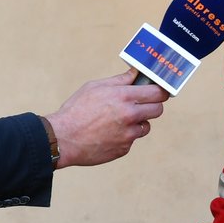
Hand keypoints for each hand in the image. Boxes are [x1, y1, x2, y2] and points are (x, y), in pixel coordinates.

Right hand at [45, 70, 168, 167]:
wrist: (63, 138)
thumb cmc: (76, 110)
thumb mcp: (95, 87)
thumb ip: (119, 81)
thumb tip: (135, 74)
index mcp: (123, 96)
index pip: (157, 93)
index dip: (160, 91)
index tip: (158, 92)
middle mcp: (129, 115)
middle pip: (158, 110)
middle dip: (153, 106)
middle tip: (143, 105)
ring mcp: (128, 134)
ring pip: (146, 126)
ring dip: (138, 123)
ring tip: (119, 121)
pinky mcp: (124, 148)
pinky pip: (131, 140)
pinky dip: (124, 136)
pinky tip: (108, 133)